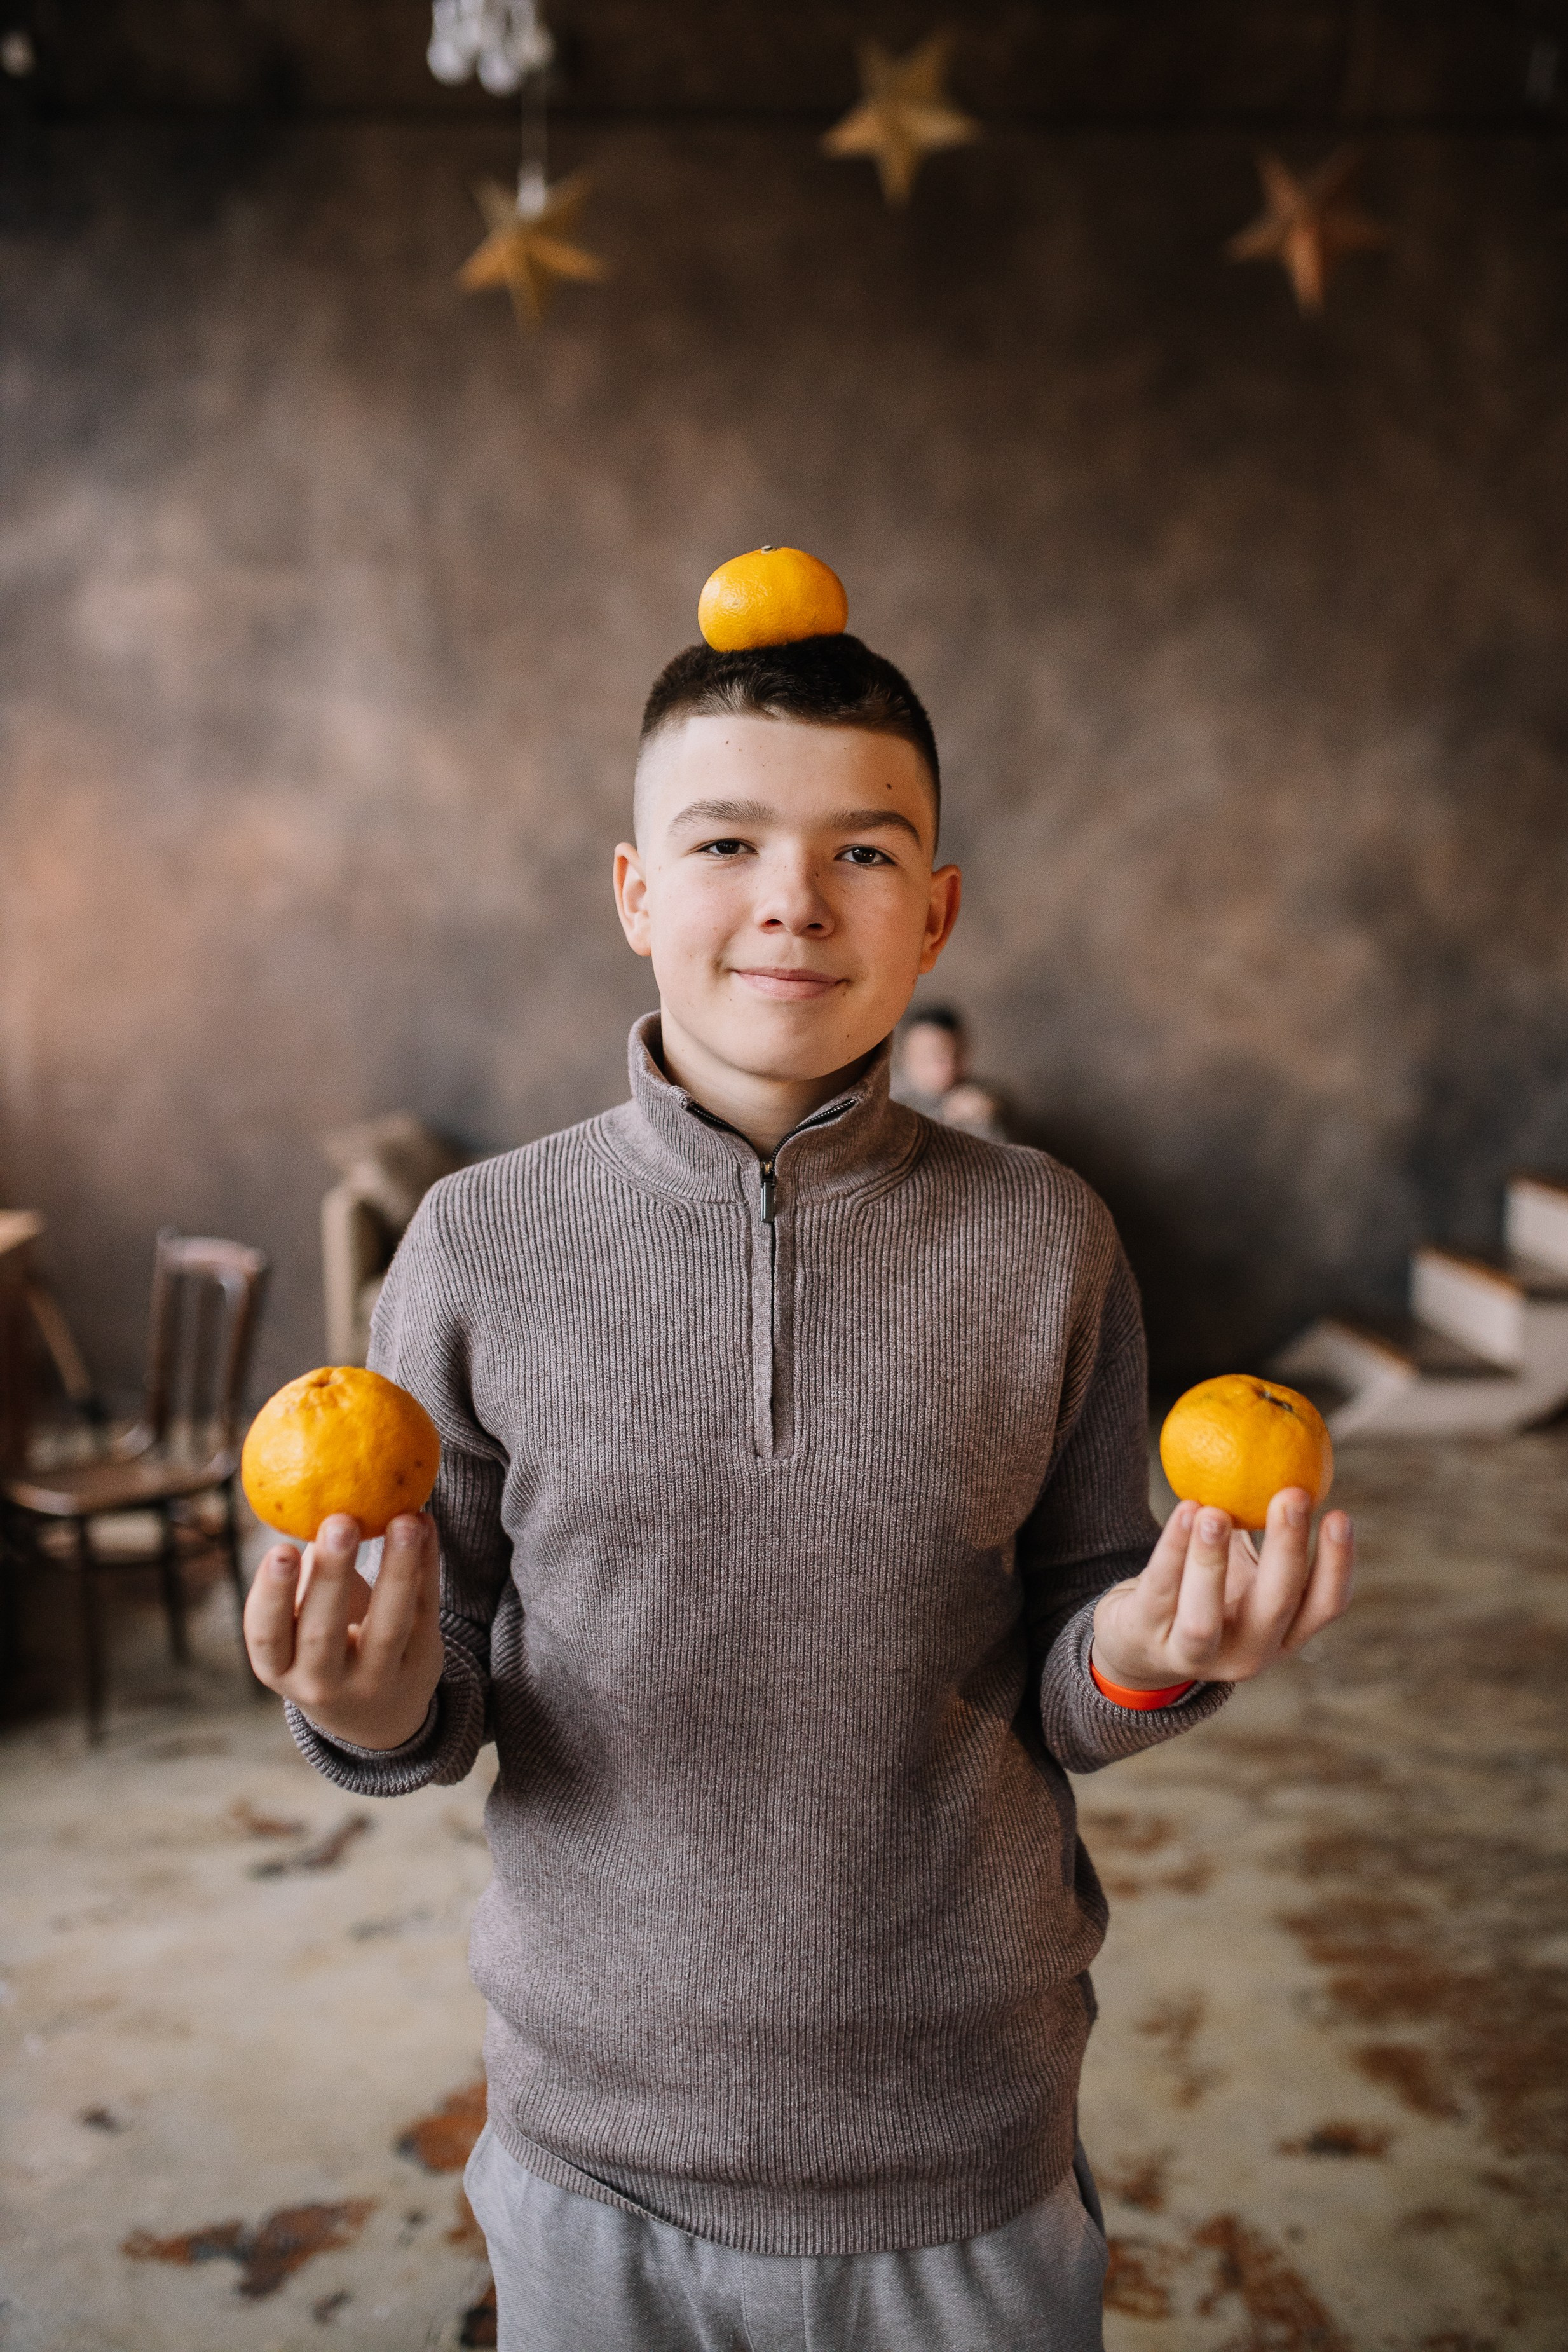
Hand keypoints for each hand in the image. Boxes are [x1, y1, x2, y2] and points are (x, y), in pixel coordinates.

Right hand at [243, 1511, 443, 1749]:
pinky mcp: (421, 1664)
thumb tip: (315, 1512)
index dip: (272, 1595)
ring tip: (404, 1520)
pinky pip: (425, 1610)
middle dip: (332, 1574)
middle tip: (339, 1521)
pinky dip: (428, 1564)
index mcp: (280, 1668)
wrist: (376, 1716)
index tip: (280, 1549)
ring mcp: (376, 1680)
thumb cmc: (325, 1651)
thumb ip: (305, 1582)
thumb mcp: (300, 1632)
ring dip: (398, 1568)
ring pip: (389, 1626)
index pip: (267, 1635)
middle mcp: (323, 1682)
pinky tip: (424, 1524)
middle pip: (325, 1632)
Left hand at [1091, 1490, 1354, 1690]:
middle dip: (1287, 1549)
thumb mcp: (1243, 1571)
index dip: (1338, 1565)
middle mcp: (1248, 1652)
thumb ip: (1265, 1529)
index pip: (1325, 1606)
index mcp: (1283, 1633)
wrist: (1139, 1643)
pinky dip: (1173, 1549)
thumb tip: (1292, 1455)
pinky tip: (1185, 1509)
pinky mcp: (1148, 1637)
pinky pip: (1160, 1590)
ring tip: (1216, 1511)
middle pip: (1276, 1607)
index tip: (1340, 1514)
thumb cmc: (1204, 1593)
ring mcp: (1195, 1654)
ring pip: (1204, 1617)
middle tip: (1292, 1495)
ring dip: (1211, 1562)